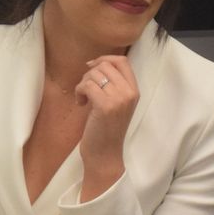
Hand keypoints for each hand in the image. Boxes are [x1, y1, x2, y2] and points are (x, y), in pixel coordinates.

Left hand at [75, 54, 137, 199]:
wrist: (105, 155)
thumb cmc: (106, 130)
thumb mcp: (116, 103)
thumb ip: (113, 85)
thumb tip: (95, 63)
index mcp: (135, 91)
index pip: (122, 61)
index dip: (104, 59)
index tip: (91, 69)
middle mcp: (130, 93)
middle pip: (105, 65)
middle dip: (89, 74)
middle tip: (86, 90)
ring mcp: (119, 99)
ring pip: (94, 74)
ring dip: (83, 84)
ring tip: (83, 99)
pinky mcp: (105, 106)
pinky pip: (87, 85)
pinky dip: (79, 92)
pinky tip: (80, 104)